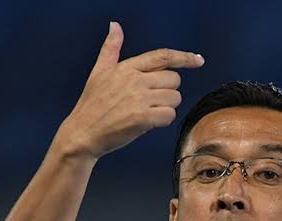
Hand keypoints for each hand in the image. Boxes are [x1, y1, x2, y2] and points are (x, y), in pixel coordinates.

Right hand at [51, 21, 204, 159]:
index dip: (184, 57)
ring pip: (174, 98)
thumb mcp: (99, 72)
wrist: (83, 132)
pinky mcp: (142, 118)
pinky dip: (163, 120)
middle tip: (152, 101)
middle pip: (174, 80)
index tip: (198, 60)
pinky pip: (169, 115)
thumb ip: (111, 48)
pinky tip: (150, 123)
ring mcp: (139, 99)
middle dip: (168, 91)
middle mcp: (135, 80)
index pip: (163, 56)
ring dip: (166, 107)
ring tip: (148, 112)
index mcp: (127, 67)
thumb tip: (115, 26)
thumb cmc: (92, 105)